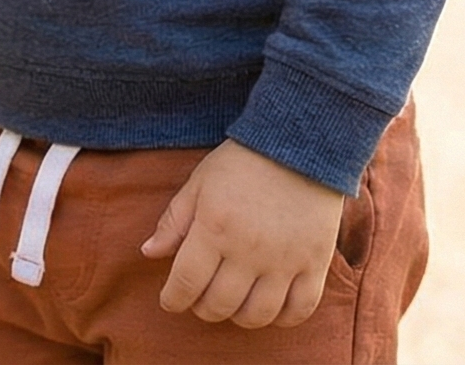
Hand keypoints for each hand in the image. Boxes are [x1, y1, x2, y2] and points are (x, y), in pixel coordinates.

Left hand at [142, 140, 344, 328]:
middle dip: (202, 308)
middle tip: (199, 300)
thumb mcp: (199, 184)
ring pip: (257, 314)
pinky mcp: (315, 263)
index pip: (186, 282)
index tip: (169, 301)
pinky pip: (301, 309)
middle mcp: (248, 250)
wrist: (300, 145)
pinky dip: (283, 319)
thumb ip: (174, 222)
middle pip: (219, 304)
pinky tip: (270, 308)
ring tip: (232, 304)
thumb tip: (148, 253)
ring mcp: (285, 260)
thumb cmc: (242, 163)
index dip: (173, 299)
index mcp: (214, 228)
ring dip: (238, 317)